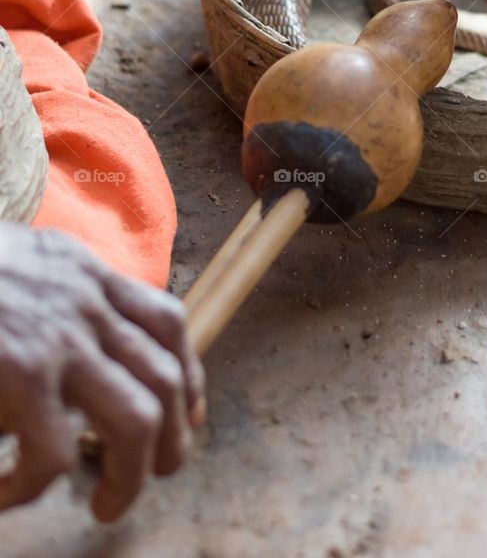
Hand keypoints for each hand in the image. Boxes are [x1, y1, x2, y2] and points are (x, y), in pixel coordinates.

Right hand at [0, 223, 204, 520]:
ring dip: (129, 476)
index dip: (187, 375)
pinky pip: (53, 456)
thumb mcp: (21, 262)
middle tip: (155, 475)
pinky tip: (7, 494)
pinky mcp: (21, 373)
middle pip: (165, 378)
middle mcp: (84, 303)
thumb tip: (82, 352)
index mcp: (85, 274)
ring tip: (106, 505)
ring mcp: (57, 339)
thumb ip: (56, 294)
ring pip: (134, 421)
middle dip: (170, 440)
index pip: (167, 321)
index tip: (186, 415)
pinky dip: (33, 488)